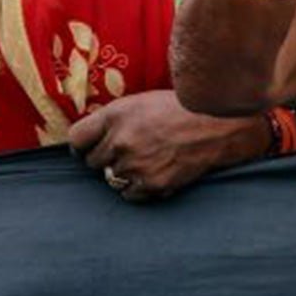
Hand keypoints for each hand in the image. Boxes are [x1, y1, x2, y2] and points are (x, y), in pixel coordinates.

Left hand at [66, 90, 269, 202]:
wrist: (220, 125)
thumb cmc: (183, 108)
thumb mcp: (143, 101)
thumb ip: (115, 118)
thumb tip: (94, 137)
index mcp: (115, 115)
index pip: (76, 139)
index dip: (82, 145)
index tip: (89, 148)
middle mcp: (121, 140)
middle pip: (92, 162)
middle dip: (106, 158)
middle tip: (128, 152)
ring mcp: (135, 164)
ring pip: (110, 179)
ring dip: (124, 173)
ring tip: (146, 161)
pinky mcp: (152, 184)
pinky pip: (129, 194)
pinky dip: (139, 188)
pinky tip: (154, 173)